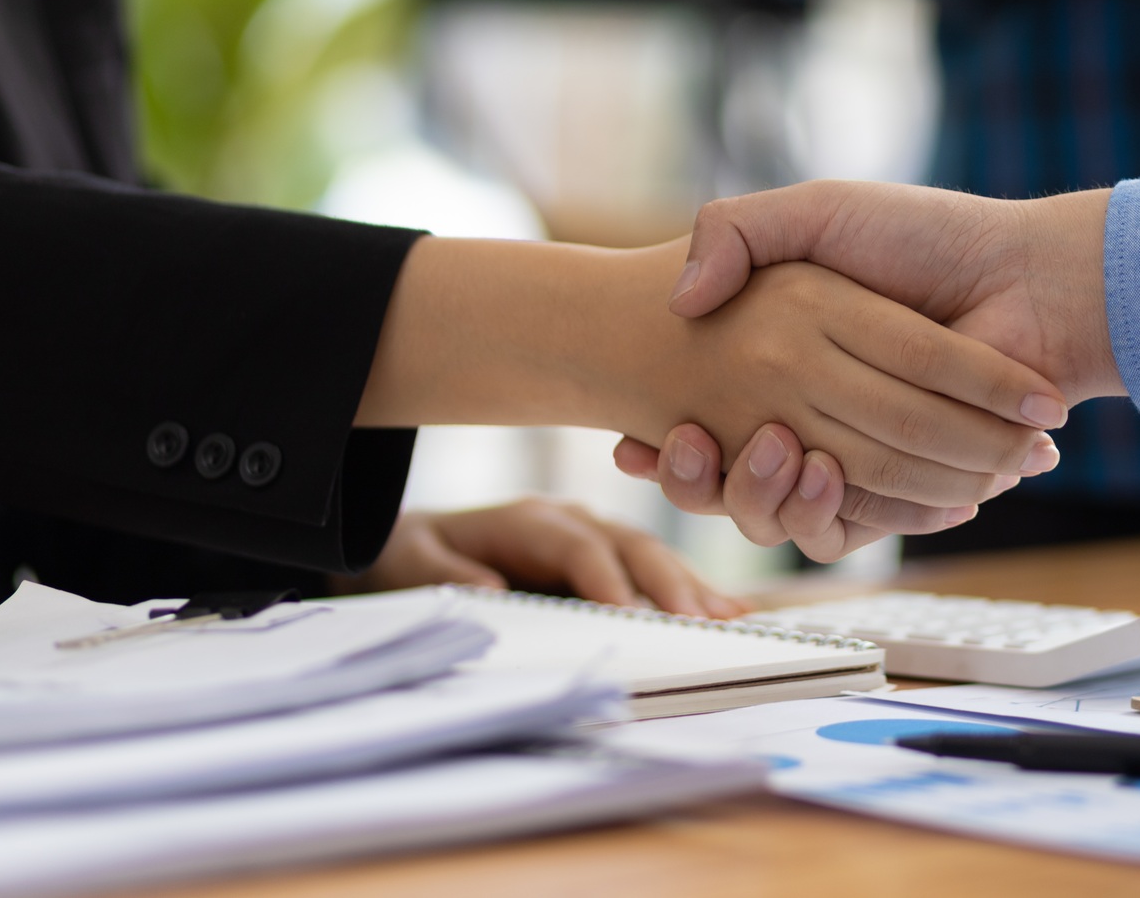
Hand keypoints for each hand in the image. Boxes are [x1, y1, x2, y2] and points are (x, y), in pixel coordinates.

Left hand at [335, 499, 744, 618]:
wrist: (413, 538)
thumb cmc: (412, 553)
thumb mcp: (410, 561)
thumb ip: (449, 573)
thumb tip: (496, 594)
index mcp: (527, 519)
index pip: (576, 546)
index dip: (605, 578)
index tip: (632, 616)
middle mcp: (569, 519)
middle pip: (628, 544)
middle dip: (666, 581)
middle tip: (700, 621)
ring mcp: (592, 533)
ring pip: (651, 555)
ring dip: (690, 585)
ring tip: (730, 619)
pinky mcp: (604, 555)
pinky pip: (651, 570)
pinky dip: (689, 589)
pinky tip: (727, 611)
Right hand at [640, 182, 1119, 557]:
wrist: (1030, 284)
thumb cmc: (927, 237)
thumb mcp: (819, 213)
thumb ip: (739, 231)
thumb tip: (679, 298)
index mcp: (790, 359)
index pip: (704, 414)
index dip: (663, 443)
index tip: (627, 445)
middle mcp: (817, 416)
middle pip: (731, 480)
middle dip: (694, 480)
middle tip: (687, 447)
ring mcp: (859, 457)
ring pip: (781, 515)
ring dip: (759, 498)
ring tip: (771, 450)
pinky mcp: (905, 492)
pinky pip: (849, 529)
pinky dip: (829, 514)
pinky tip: (816, 472)